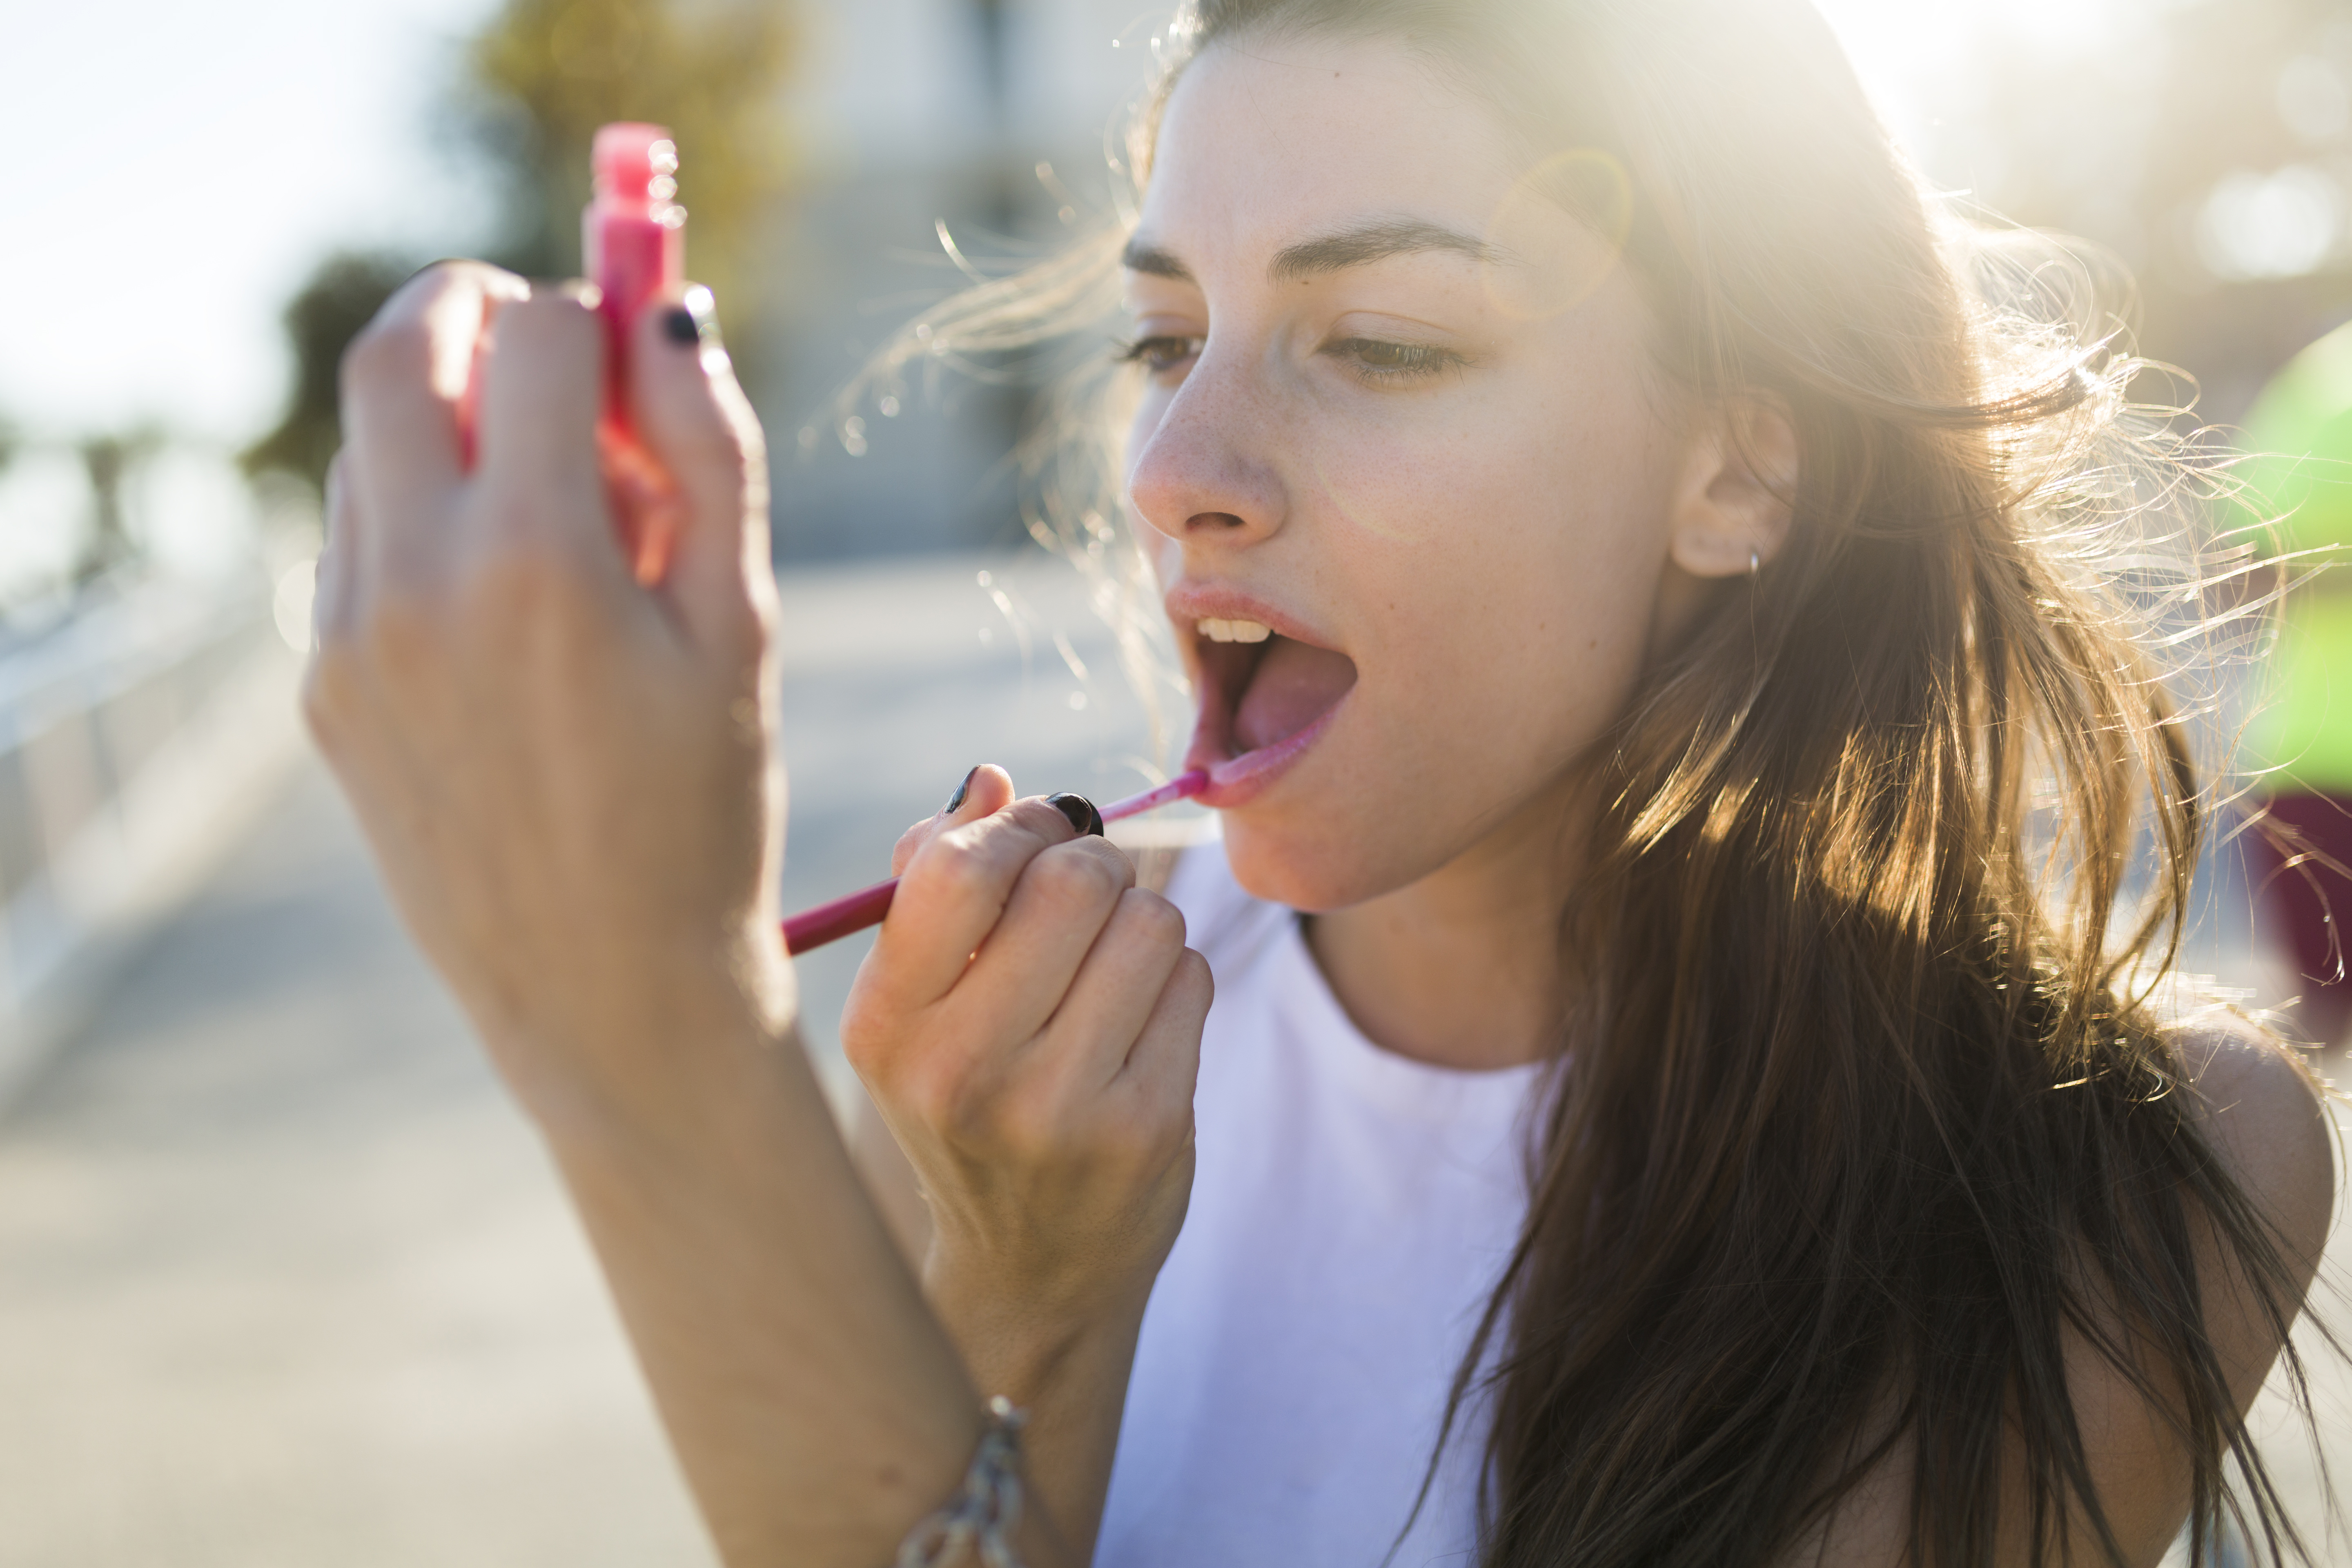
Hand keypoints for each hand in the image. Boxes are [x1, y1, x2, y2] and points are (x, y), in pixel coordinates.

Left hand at [307, 262, 785, 1132]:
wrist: (612, 991)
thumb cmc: (706, 810)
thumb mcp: (744, 626)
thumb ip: (710, 454)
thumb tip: (667, 317)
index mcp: (538, 562)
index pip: (538, 334)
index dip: (598, 315)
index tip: (637, 350)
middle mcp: (415, 584)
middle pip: (395, 349)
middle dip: (473, 311)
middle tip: (547, 344)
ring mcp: (350, 640)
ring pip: (370, 446)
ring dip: (452, 423)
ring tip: (556, 515)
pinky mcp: (325, 691)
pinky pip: (357, 545)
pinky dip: (424, 517)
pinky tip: (508, 601)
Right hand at [844, 765, 1210, 1548]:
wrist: (1032, 1269)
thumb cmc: (969, 1100)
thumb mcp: (916, 1009)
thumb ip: (936, 880)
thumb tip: (992, 779)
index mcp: (886, 1026)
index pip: (961, 866)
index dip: (1019, 826)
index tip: (1034, 839)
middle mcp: (961, 1070)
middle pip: (1074, 880)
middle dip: (1094, 867)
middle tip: (1087, 899)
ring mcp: (1058, 1107)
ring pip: (1149, 922)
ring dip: (1143, 925)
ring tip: (1110, 974)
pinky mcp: (1145, 1128)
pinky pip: (1192, 980)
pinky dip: (1177, 982)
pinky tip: (1139, 1028)